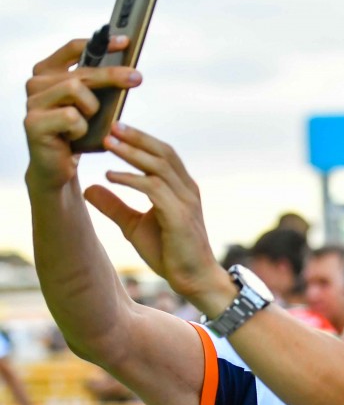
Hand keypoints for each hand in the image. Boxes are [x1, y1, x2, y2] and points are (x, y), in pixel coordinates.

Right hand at [24, 37, 141, 190]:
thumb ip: (100, 84)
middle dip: (112, 74)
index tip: (125, 42)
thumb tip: (129, 69)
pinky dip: (81, 129)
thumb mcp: (92, 104)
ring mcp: (32, 102)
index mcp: (48, 72)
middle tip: (136, 77)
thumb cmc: (77, 132)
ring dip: (92, 108)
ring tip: (88, 122)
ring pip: (75, 89)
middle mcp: (36, 83)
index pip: (74, 48)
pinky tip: (75, 137)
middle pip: (82, 71)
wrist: (58, 167)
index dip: (100, 43)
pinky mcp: (33, 123)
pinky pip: (71, 116)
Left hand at [82, 123, 229, 309]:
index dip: (141, 138)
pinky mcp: (180, 216)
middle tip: (109, 125)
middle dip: (136, 137)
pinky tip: (111, 176)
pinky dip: (131, 179)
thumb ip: (115, 205)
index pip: (163, 153)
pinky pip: (154, 189)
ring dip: (131, 152)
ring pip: (159, 166)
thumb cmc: (169, 252)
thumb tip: (89, 187)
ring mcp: (186, 201)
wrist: (193, 279)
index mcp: (181, 187)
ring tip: (107, 143)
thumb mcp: (134, 225)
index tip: (115, 127)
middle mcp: (187, 189)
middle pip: (163, 152)